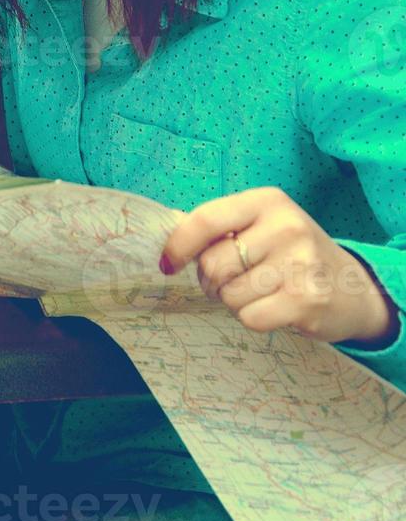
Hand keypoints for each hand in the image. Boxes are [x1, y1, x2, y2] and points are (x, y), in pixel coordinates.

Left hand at [160, 186, 398, 345]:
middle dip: (211, 281)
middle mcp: (286, 227)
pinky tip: (274, 307)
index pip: (205, 220)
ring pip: (228, 295)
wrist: (355, 287)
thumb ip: (218, 227)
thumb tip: (166, 231)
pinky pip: (249, 318)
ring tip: (261, 292)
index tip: (167, 264)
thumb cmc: (292, 254)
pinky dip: (252, 318)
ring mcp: (300, 264)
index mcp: (268, 202)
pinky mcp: (306, 300)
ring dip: (234, 301)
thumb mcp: (261, 225)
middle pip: (213, 264)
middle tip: (233, 281)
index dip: (178, 246)